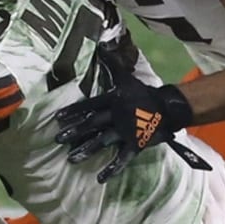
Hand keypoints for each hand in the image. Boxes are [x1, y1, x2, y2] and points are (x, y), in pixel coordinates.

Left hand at [54, 45, 195, 182]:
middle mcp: (116, 116)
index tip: (56, 119)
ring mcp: (125, 131)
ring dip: (87, 150)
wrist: (167, 107)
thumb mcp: (125, 77)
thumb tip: (100, 44)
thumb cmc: (142, 92)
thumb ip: (111, 62)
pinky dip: (111, 170)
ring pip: (102, 142)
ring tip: (71, 159)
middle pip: (92, 124)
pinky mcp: (134, 144)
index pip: (88, 106)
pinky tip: (100, 179)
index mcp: (112, 100)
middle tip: (57, 140)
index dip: (72, 112)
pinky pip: (122, 159)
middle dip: (75, 132)